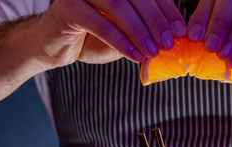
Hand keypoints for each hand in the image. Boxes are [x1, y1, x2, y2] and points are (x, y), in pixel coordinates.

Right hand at [38, 0, 186, 66]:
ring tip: (153, 51)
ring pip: (117, 5)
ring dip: (139, 30)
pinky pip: (100, 24)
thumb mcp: (122, 31)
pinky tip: (135, 56)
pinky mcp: (68, 7)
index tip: (180, 31)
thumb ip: (144, 30)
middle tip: (169, 42)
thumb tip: (174, 37)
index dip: (166, 10)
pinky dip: (120, 41)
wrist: (51, 45)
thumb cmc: (90, 36)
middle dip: (155, 20)